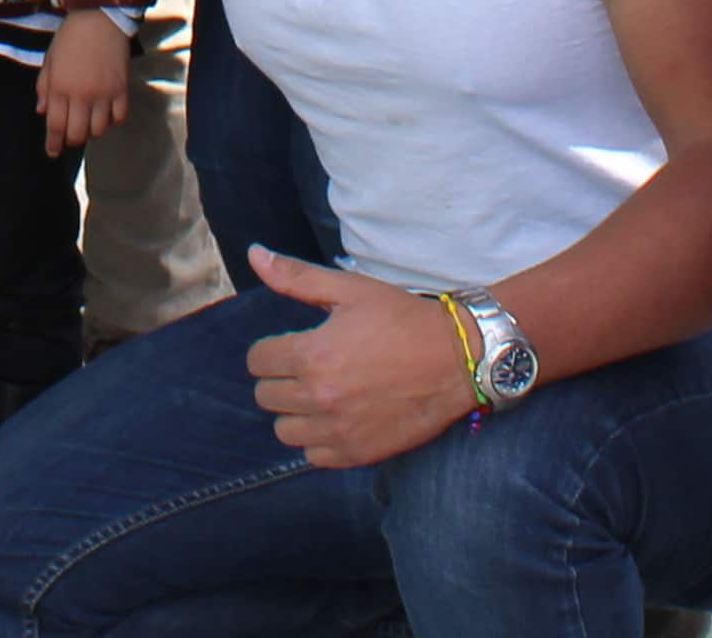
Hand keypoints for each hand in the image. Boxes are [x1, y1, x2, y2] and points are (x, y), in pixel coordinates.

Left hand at [37, 10, 133, 155]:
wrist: (100, 18)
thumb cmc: (70, 37)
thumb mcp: (50, 60)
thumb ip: (44, 87)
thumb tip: (42, 112)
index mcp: (60, 88)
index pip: (56, 125)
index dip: (53, 143)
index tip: (52, 152)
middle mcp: (82, 95)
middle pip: (77, 134)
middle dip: (71, 140)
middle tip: (70, 137)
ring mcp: (104, 94)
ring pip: (99, 130)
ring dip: (92, 132)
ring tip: (88, 123)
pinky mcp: (122, 90)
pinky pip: (119, 118)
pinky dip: (112, 121)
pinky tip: (107, 114)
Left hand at [240, 249, 479, 469]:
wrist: (456, 360)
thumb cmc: (402, 319)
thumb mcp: (349, 290)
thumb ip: (296, 277)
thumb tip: (255, 255)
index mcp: (311, 355)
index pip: (258, 362)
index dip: (271, 350)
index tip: (292, 346)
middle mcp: (319, 397)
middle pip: (266, 396)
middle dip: (281, 378)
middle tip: (308, 367)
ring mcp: (338, 430)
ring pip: (284, 430)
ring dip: (294, 412)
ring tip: (319, 394)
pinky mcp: (357, 454)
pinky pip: (313, 455)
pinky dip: (318, 439)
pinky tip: (336, 418)